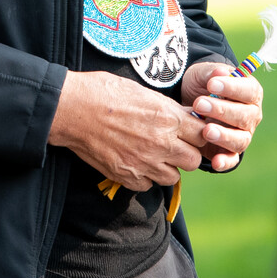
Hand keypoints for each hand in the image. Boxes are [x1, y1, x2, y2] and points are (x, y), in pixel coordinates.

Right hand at [49, 70, 208, 190]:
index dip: (198, 134)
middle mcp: (161, 143)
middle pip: (193, 161)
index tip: (191, 133)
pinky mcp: (127, 176)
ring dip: (167, 168)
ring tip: (153, 155)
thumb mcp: (144, 92)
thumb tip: (187, 115)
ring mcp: (144, 162)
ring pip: (173, 177)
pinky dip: (145, 177)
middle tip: (174, 146)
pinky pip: (148, 185)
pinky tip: (135, 162)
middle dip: (186, 153)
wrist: (73, 109)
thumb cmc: (105, 92)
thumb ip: (169, 109)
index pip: (203, 135)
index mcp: (169, 118)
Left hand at [179, 61, 262, 172]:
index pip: (250, 91)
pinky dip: (225, 162)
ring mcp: (242, 134)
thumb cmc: (202, 86)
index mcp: (250, 93)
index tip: (212, 84)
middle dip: (222, 110)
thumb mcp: (203, 74)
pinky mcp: (230, 151)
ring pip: (241, 139)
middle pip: (245, 116)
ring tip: (206, 130)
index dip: (233, 88)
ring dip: (224, 136)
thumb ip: (211, 72)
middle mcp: (251, 115)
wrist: (190, 102)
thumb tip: (220, 72)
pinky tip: (215, 161)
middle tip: (200, 104)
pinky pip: (232, 160)